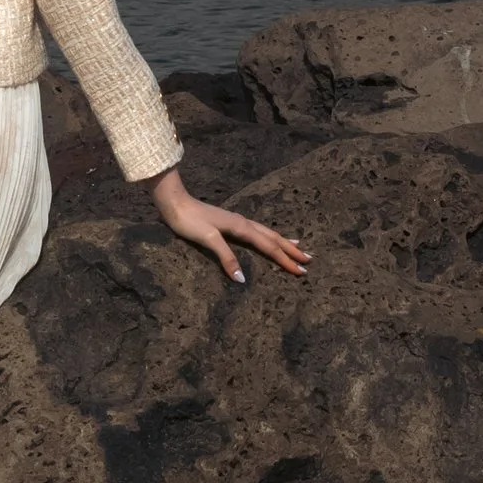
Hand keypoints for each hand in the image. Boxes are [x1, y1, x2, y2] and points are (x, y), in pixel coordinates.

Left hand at [150, 165, 308, 284]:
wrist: (174, 202)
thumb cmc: (189, 221)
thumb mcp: (207, 239)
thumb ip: (226, 257)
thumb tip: (242, 279)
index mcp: (241, 227)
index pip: (269, 246)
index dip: (285, 259)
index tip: (301, 271)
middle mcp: (243, 223)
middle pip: (272, 238)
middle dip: (290, 250)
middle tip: (308, 260)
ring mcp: (237, 222)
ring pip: (266, 233)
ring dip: (283, 242)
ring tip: (298, 246)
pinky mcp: (230, 223)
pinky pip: (257, 231)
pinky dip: (268, 236)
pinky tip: (267, 236)